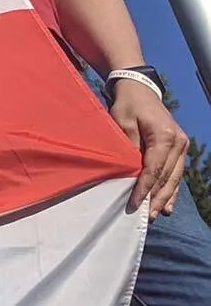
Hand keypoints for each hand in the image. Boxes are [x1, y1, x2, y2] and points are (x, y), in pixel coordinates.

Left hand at [110, 79, 189, 214]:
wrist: (140, 90)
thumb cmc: (128, 105)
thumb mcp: (122, 122)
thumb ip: (128, 147)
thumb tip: (130, 171)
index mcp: (165, 136)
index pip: (154, 168)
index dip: (144, 187)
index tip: (134, 202)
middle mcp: (179, 143)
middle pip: (167, 177)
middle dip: (156, 197)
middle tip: (145, 216)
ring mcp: (182, 147)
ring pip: (174, 178)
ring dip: (164, 198)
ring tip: (155, 214)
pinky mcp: (179, 150)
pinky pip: (176, 174)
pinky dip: (171, 190)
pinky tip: (167, 205)